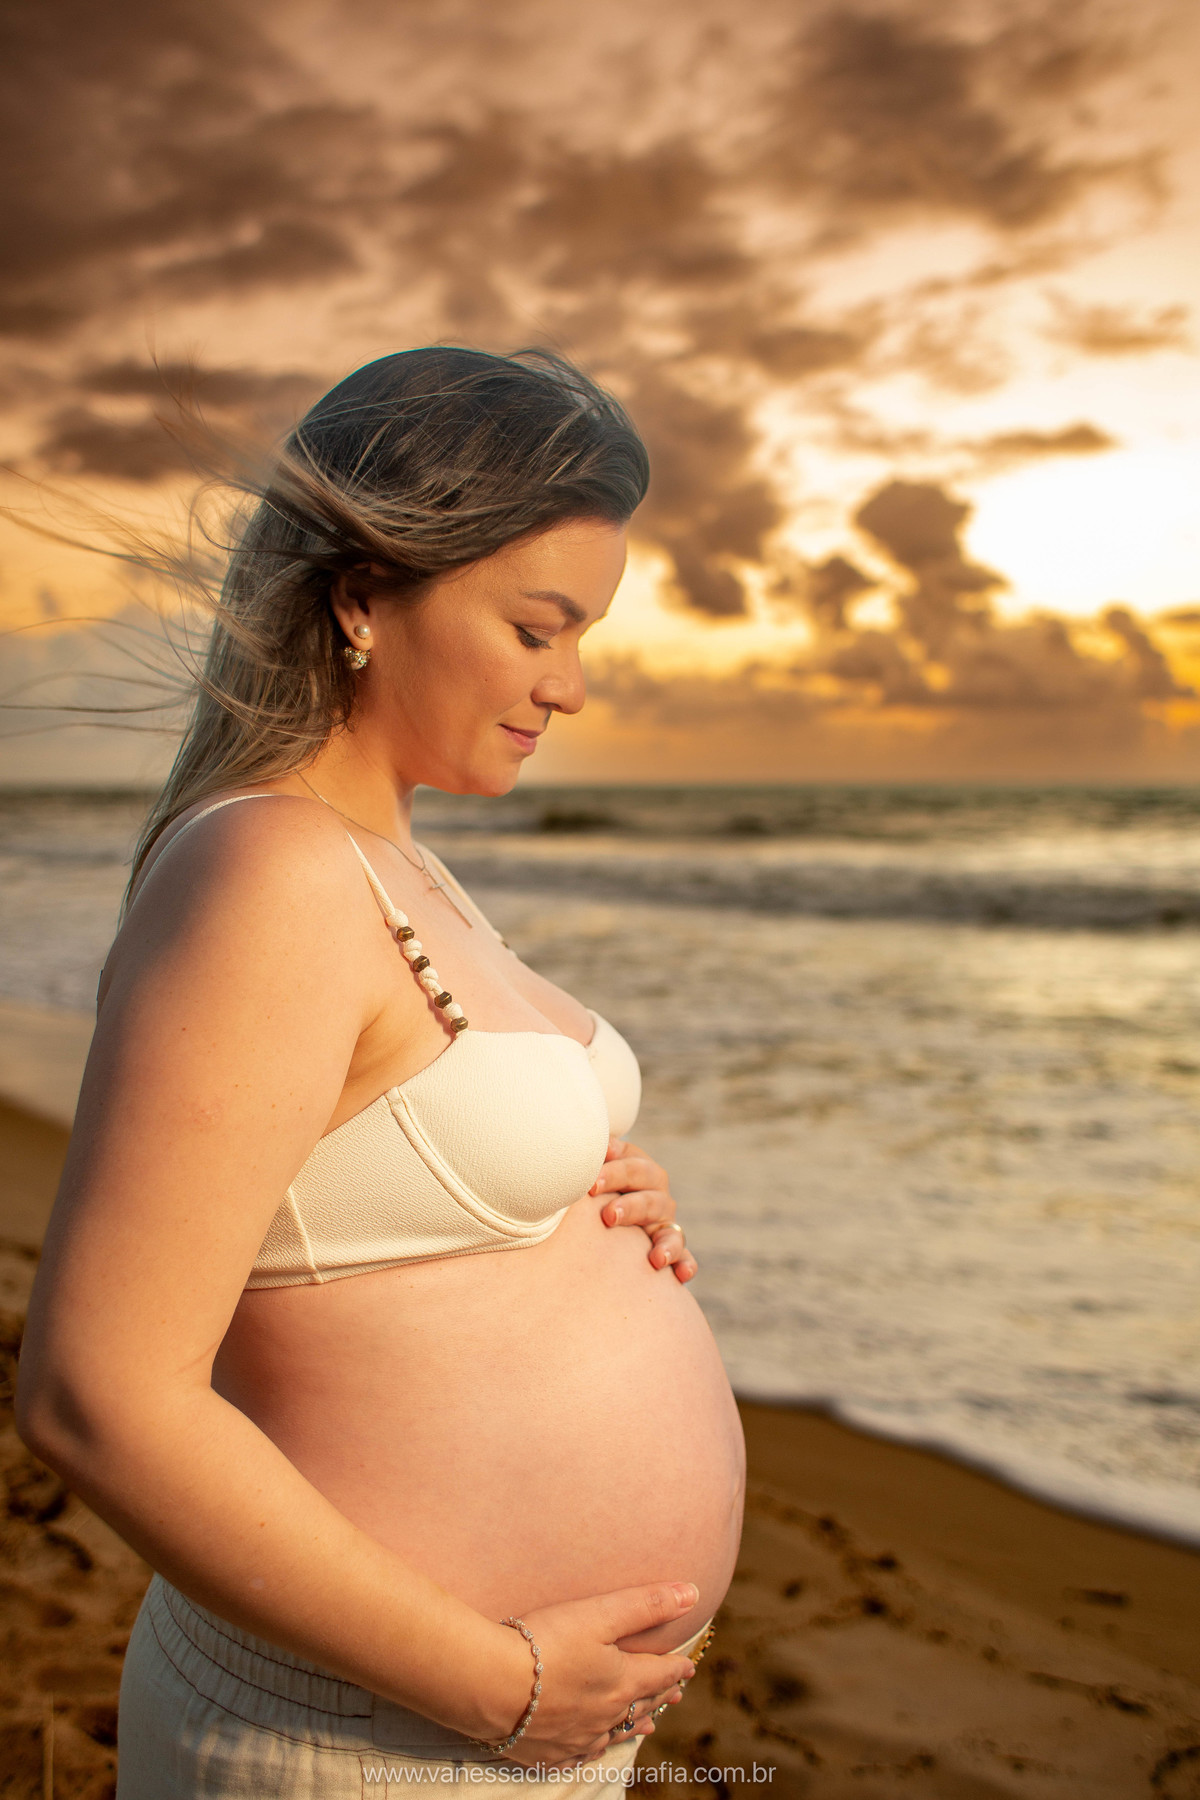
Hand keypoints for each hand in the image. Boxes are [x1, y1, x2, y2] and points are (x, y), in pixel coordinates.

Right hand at [491, 1581, 700, 1769]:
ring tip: (648, 1724)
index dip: (676, 1668)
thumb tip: (693, 1594)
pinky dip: (594, 1748)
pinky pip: (580, 1754)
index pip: (659, 1674)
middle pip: (641, 1704)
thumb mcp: (599, 1614)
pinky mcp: (548, 1751)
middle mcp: (605, 1715)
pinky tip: (593, 1747)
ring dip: (634, 1724)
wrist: (490, 1685)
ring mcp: (577, 1737)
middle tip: (675, 1693)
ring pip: (615, 1732)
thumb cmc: (545, 1643)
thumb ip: (646, 1604)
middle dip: (660, 1696)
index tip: (688, 1667)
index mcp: (622, 1682)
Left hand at [590, 1137, 696, 1281]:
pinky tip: (681, 1275)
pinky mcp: (671, 1247)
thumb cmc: (591, 1185)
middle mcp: (656, 1193)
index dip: (613, 1174)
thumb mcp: (594, 1168)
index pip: (632, 1166)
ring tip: (656, 1258)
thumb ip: (595, 1157)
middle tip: (609, 1216)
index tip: (592, 1186)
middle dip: (630, 1206)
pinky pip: (683, 1256)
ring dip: (665, 1243)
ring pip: (670, 1229)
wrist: (603, 1207)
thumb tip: (594, 1146)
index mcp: (639, 1168)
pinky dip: (685, 1264)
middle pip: (650, 1197)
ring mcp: (665, 1221)